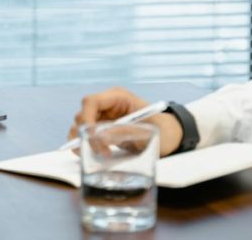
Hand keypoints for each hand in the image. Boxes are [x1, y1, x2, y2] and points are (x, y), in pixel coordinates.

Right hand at [67, 87, 182, 156]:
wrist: (171, 137)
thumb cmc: (164, 131)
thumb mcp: (148, 132)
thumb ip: (123, 132)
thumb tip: (99, 137)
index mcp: (118, 97)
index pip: (91, 102)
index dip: (86, 118)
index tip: (91, 136)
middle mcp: (106, 105)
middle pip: (82, 115)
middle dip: (86, 134)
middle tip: (102, 152)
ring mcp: (102, 117)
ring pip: (80, 127)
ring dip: (85, 142)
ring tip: (103, 154)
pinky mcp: (101, 130)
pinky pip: (84, 136)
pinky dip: (86, 146)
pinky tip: (99, 154)